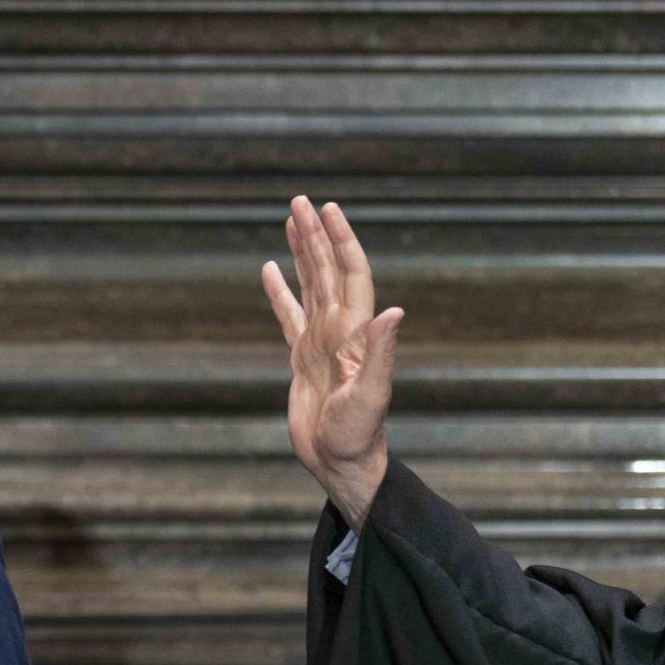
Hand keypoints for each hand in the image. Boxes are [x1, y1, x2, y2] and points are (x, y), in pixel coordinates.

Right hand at [260, 197, 403, 527]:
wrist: (341, 463)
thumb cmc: (358, 435)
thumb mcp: (370, 396)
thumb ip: (381, 353)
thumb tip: (394, 311)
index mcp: (356, 332)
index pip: (350, 273)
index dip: (341, 240)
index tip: (328, 210)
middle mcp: (340, 329)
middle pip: (326, 270)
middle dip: (315, 234)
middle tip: (301, 201)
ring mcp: (321, 341)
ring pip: (309, 284)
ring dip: (301, 252)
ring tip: (291, 219)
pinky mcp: (302, 357)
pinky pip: (288, 315)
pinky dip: (279, 291)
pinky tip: (269, 269)